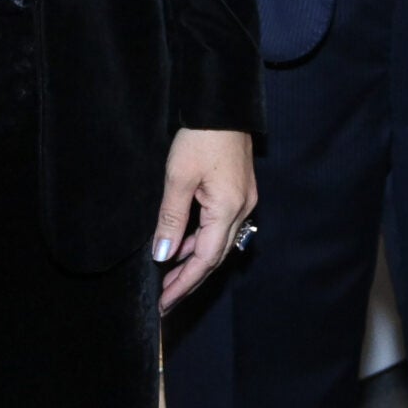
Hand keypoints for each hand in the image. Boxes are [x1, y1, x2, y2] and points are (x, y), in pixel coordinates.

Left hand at [154, 128, 256, 310]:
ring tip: (169, 276)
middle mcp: (242, 209)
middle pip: (216, 256)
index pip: (205, 259)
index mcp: (228, 209)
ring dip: (195, 260)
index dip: (183, 283)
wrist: (222, 104)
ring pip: (220, 242)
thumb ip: (171, 219)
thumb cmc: (200, 137)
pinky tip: (185, 244)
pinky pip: (222, 226)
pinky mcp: (240, 190)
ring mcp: (244, 199)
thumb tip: (163, 255)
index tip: (164, 304)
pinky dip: (203, 240)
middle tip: (165, 299)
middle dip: (189, 279)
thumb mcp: (178, 178)